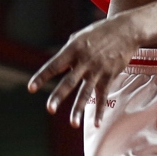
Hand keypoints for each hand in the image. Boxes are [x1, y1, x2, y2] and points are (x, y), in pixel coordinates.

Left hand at [29, 14, 145, 127]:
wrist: (125, 30)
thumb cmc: (99, 32)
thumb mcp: (79, 36)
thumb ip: (68, 51)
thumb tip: (57, 64)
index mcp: (73, 49)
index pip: (54, 65)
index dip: (42, 77)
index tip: (31, 88)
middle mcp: (84, 61)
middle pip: (69, 82)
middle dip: (59, 96)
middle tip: (49, 109)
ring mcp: (97, 70)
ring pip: (86, 92)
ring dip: (79, 109)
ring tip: (73, 124)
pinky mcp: (109, 76)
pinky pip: (103, 96)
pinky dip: (100, 111)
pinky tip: (97, 124)